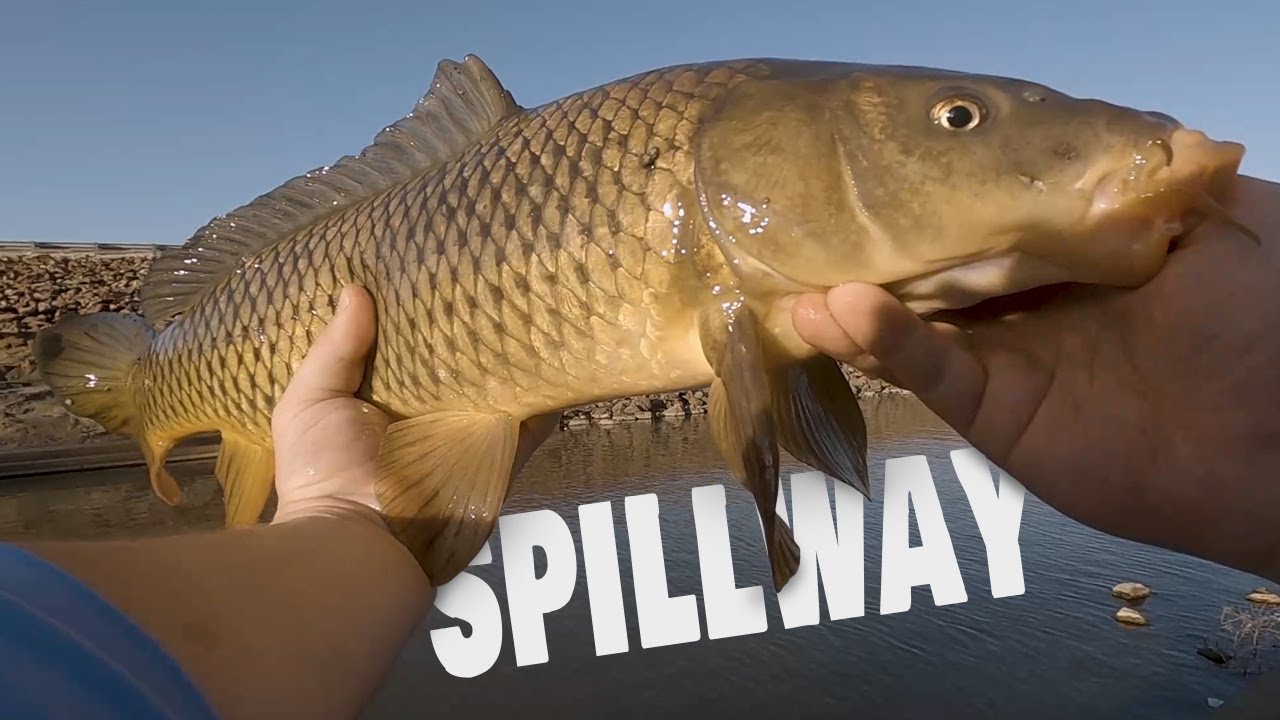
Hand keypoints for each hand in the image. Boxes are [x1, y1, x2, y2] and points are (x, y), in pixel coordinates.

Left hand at [269, 284, 562, 534]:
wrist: (358, 539)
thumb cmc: (322, 470)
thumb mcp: (309, 402)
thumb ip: (335, 350)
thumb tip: (355, 289)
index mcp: (388, 399)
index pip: (414, 348)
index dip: (424, 313)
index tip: (438, 265)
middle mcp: (433, 413)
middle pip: (463, 361)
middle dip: (478, 325)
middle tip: (495, 271)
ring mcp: (471, 433)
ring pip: (503, 384)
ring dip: (519, 352)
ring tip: (536, 297)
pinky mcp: (500, 454)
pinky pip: (532, 421)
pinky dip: (548, 393)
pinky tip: (561, 352)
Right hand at [792, 175, 1279, 580]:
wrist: (1273, 445)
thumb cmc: (1262, 325)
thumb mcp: (1226, 217)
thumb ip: (1155, 179)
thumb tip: (1091, 146)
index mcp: (1074, 261)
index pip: (990, 222)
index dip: (938, 199)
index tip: (883, 171)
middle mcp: (1031, 308)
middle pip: (938, 274)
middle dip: (878, 252)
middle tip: (817, 222)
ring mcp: (1009, 362)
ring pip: (916, 327)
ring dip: (857, 304)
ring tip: (803, 279)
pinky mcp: (996, 414)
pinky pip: (933, 373)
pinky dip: (887, 344)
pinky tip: (845, 312)